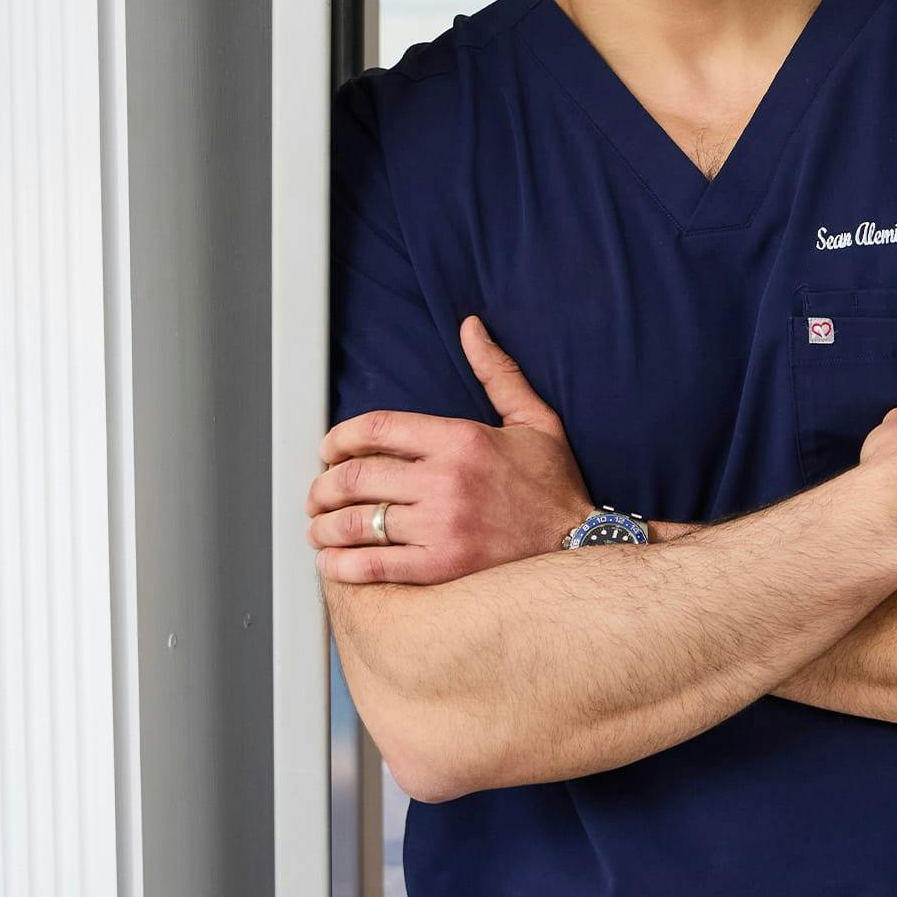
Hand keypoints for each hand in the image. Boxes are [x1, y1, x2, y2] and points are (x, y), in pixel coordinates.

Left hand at [306, 314, 593, 583]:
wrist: (578, 547)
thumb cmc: (553, 486)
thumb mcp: (533, 419)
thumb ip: (497, 373)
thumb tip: (470, 328)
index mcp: (461, 440)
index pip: (377, 429)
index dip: (339, 438)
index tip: (330, 449)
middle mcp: (446, 481)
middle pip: (357, 476)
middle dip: (323, 484)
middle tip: (318, 492)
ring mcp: (441, 527)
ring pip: (357, 522)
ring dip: (324, 525)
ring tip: (320, 526)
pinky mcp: (440, 569)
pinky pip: (372, 566)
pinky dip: (342, 565)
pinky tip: (334, 562)